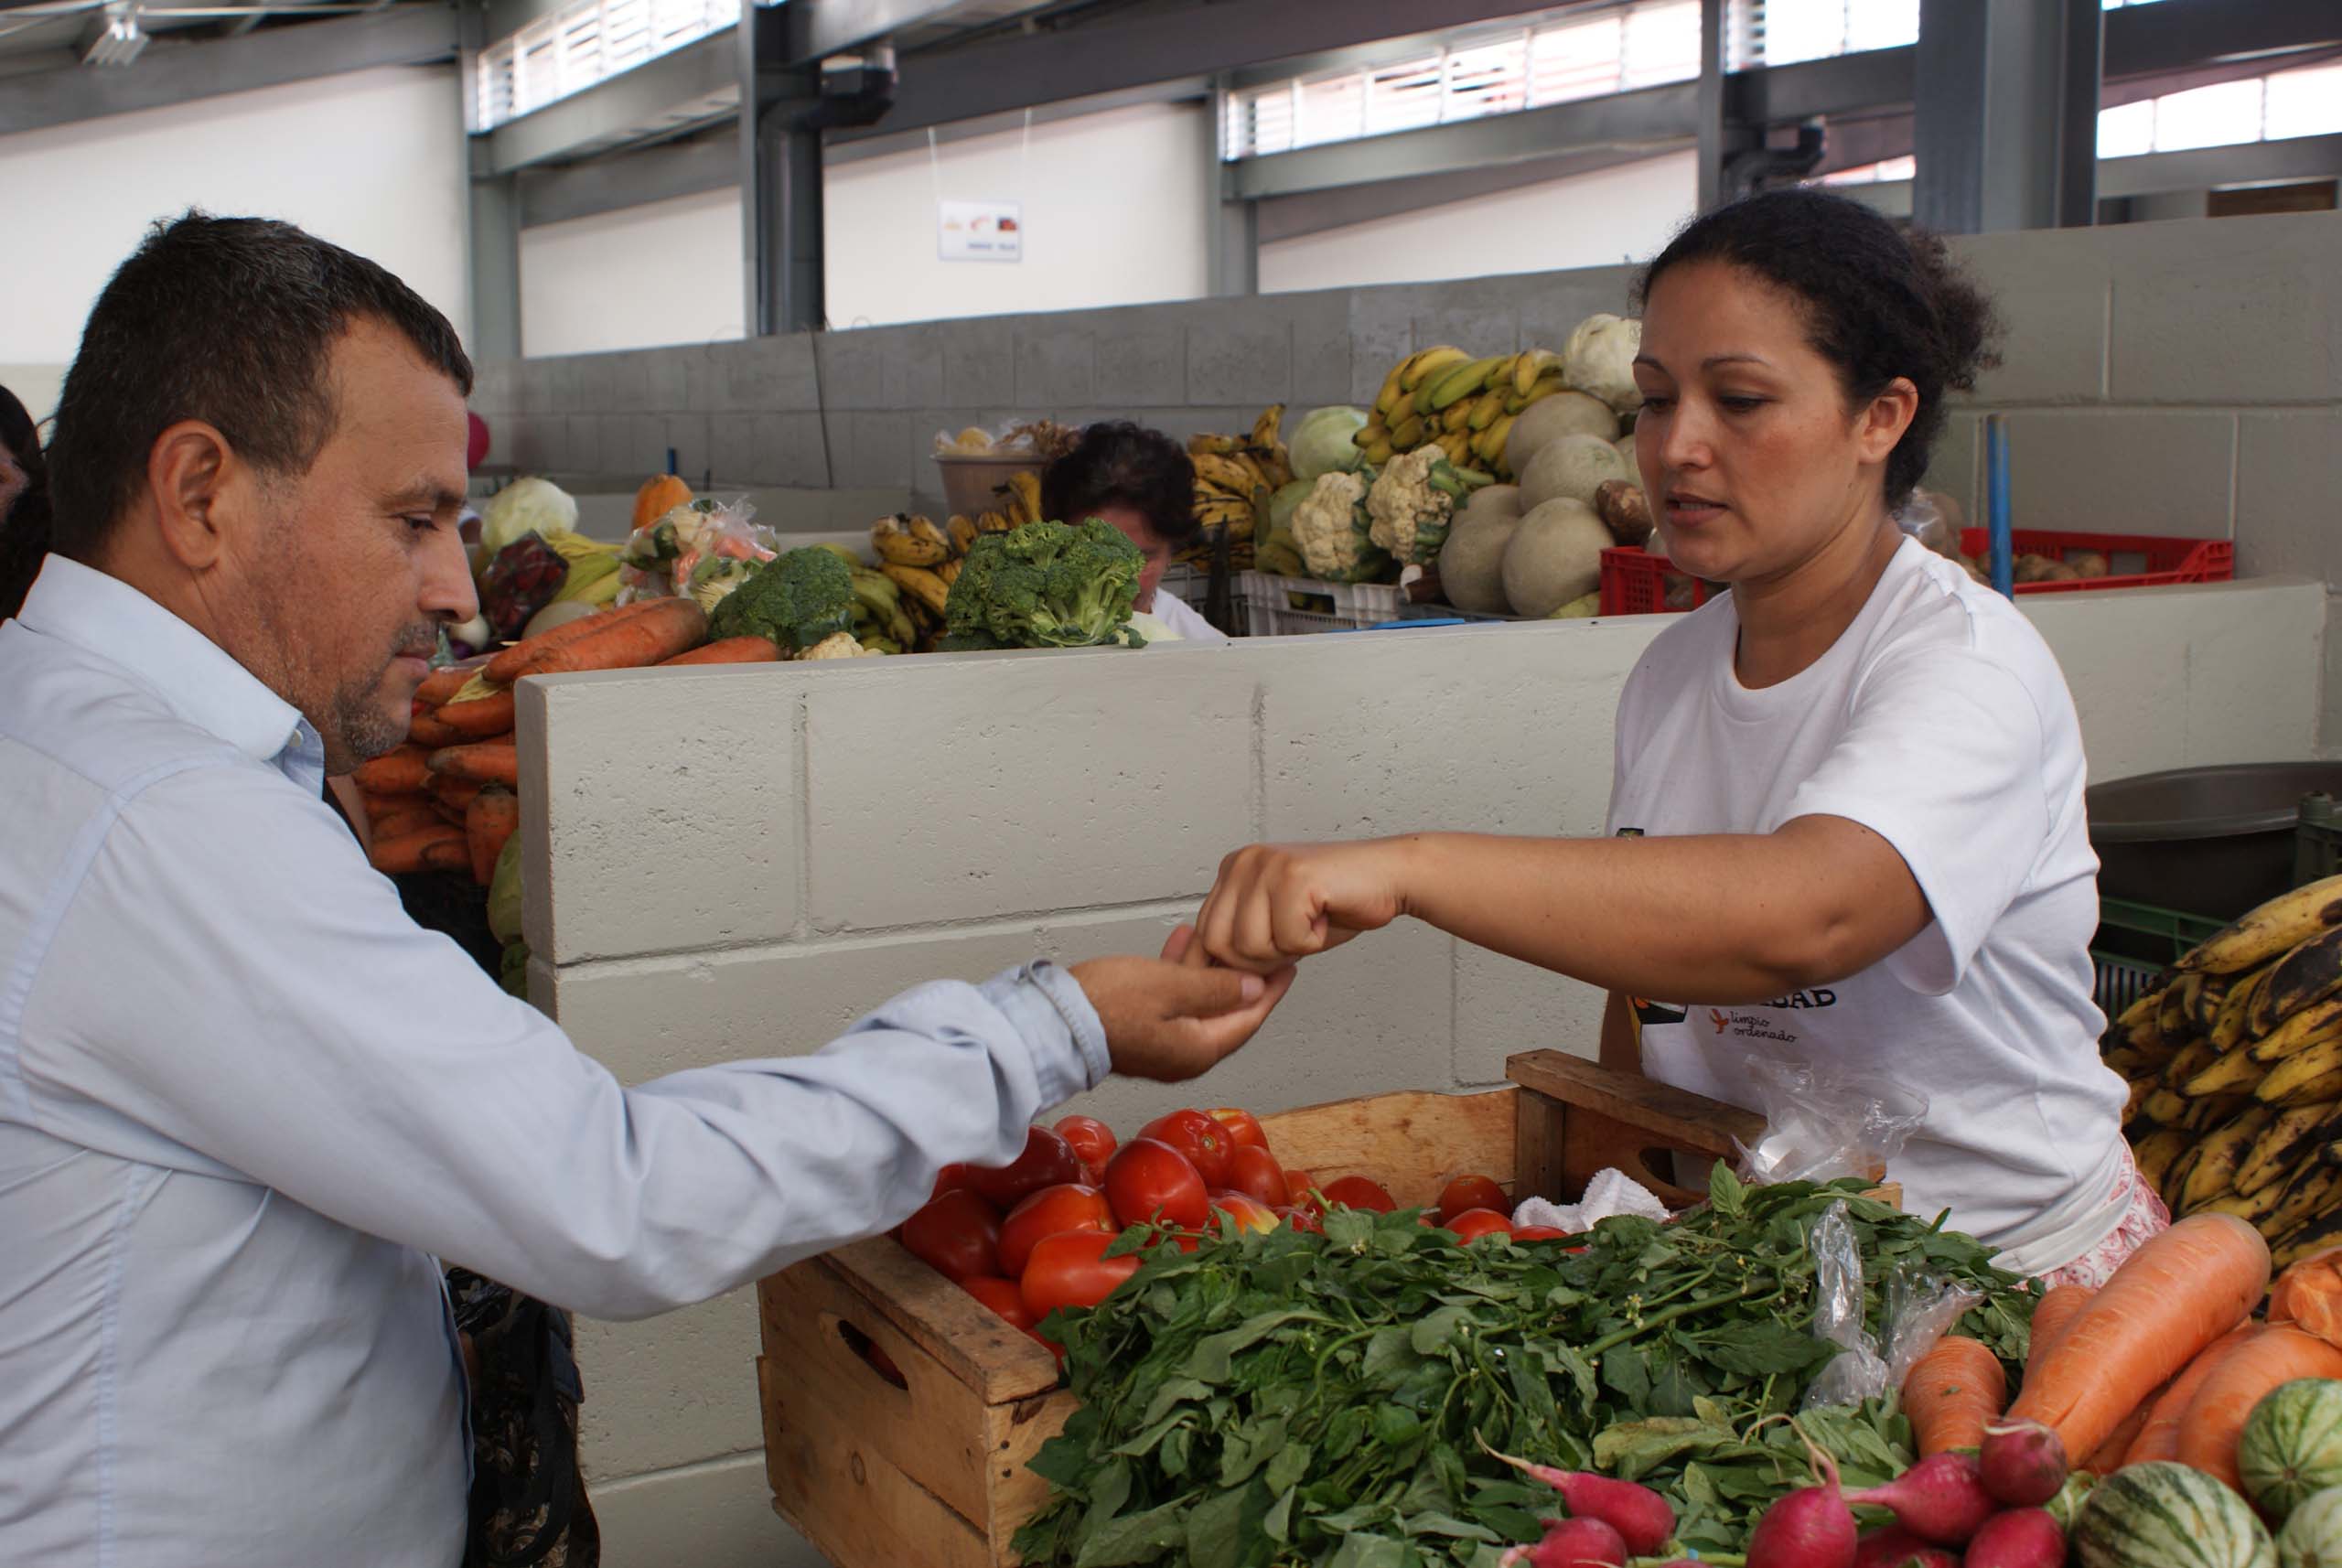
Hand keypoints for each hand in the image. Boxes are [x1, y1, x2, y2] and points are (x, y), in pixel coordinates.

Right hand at [1070, 926, 1295, 1081]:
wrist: (1053, 1020)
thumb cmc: (1107, 1004)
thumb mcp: (1171, 987)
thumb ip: (1217, 989)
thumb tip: (1254, 989)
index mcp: (1199, 1049)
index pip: (1248, 1018)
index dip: (1270, 989)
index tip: (1288, 964)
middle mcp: (1184, 1053)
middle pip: (1226, 1011)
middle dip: (1242, 976)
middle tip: (1263, 947)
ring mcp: (1161, 1043)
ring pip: (1198, 1001)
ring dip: (1210, 968)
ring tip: (1222, 934)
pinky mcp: (1140, 1029)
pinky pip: (1172, 999)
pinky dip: (1181, 971)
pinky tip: (1183, 941)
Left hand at [1191, 839, 1412, 973]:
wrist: (1388, 877)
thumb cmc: (1336, 903)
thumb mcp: (1275, 923)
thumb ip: (1242, 939)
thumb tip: (1209, 978)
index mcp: (1232, 870)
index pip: (1205, 936)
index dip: (1238, 961)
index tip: (1273, 955)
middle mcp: (1242, 862)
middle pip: (1219, 944)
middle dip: (1258, 960)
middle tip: (1294, 940)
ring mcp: (1266, 866)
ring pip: (1250, 946)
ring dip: (1287, 950)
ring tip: (1310, 924)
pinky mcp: (1293, 876)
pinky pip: (1287, 939)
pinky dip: (1312, 942)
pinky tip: (1324, 916)